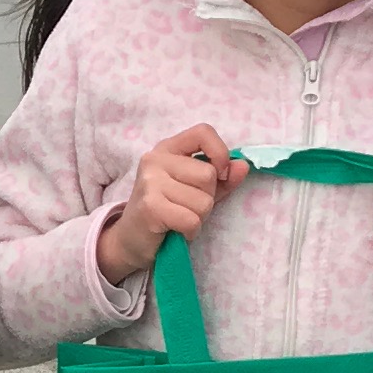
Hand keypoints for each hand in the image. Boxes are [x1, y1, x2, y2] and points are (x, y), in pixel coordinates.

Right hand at [97, 127, 246, 286]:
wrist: (130, 240)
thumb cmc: (167, 211)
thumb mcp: (196, 190)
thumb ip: (222, 178)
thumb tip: (242, 166)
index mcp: (168, 148)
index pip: (203, 132)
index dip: (220, 152)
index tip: (220, 174)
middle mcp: (155, 160)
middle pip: (208, 175)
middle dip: (207, 198)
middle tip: (186, 207)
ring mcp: (150, 182)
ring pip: (203, 201)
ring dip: (198, 218)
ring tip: (179, 219)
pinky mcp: (150, 207)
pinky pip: (192, 220)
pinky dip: (190, 231)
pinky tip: (175, 231)